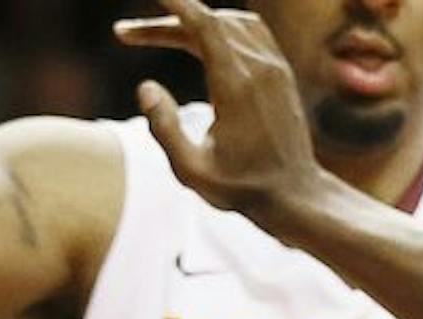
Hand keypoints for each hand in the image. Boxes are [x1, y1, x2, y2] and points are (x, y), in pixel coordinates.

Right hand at [115, 0, 323, 219]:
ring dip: (193, 22)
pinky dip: (220, 26)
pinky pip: (250, 31)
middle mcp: (260, 70)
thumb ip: (164, 129)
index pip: (205, 24)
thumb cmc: (243, 188)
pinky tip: (198, 39)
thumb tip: (146, 86)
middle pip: (208, 22)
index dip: (177, 2)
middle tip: (126, 35)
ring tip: (159, 36)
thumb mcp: (193, 171)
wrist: (297, 195)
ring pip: (230, 22)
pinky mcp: (283, 74)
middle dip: (166, 21)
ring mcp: (276, 69)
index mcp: (236, 87)